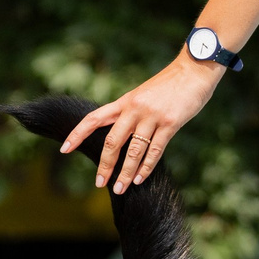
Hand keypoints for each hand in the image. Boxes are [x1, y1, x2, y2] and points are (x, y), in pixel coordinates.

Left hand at [60, 55, 224, 193]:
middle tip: (99, 183)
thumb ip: (131, 113)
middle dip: (105, 165)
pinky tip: (139, 179)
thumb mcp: (143, 95)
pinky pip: (155, 150)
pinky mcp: (170, 123)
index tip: (64, 150)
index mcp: (124, 101)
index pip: (94, 118)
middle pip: (112, 141)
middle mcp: (134, 109)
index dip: (77, 134)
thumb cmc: (169, 85)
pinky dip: (146, 168)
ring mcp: (152, 116)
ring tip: (119, 188)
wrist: (194, 69)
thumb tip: (121, 135)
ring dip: (126, 172)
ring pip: (134, 150)